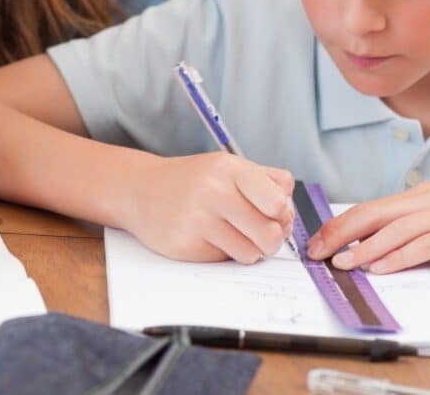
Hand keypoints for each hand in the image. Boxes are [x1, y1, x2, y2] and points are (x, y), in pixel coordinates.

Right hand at [121, 152, 294, 263]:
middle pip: (270, 234)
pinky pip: (224, 261)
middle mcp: (212, 192)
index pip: (278, 201)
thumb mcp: (227, 167)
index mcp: (228, 169)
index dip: (282, 214)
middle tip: (258, 233)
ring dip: (248, 249)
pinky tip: (209, 238)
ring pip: (250, 253)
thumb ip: (266, 182)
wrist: (140, 189)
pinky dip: (223, 253)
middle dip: (270, 239)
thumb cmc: (192, 180)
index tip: (272, 213)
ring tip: (233, 235)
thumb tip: (289, 214)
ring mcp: (197, 220)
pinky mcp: (186, 246)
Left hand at [308, 183, 429, 273]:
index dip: (340, 224)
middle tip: (316, 252)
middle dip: (340, 233)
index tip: (317, 240)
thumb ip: (418, 224)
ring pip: (396, 228)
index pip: (371, 207)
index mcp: (422, 194)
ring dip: (365, 247)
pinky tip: (382, 266)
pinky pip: (427, 244)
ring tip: (342, 264)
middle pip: (374, 213)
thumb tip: (383, 242)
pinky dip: (400, 256)